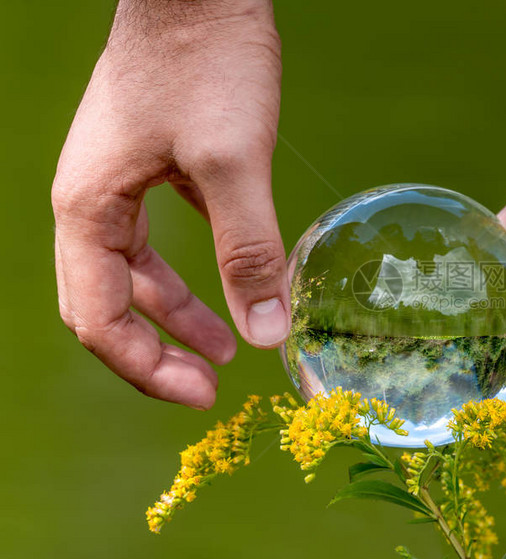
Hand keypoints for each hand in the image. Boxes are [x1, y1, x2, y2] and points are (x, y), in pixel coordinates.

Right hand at [52, 0, 286, 409]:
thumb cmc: (206, 64)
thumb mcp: (234, 163)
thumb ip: (250, 250)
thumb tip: (266, 332)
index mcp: (89, 209)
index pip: (99, 319)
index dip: (147, 369)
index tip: (206, 395)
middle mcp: (91, 202)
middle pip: (106, 304)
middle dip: (155, 352)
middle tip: (210, 386)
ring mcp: (118, 183)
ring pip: (134, 273)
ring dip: (175, 315)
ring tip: (223, 348)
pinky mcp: (151, 166)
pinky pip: (157, 239)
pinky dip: (188, 272)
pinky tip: (228, 282)